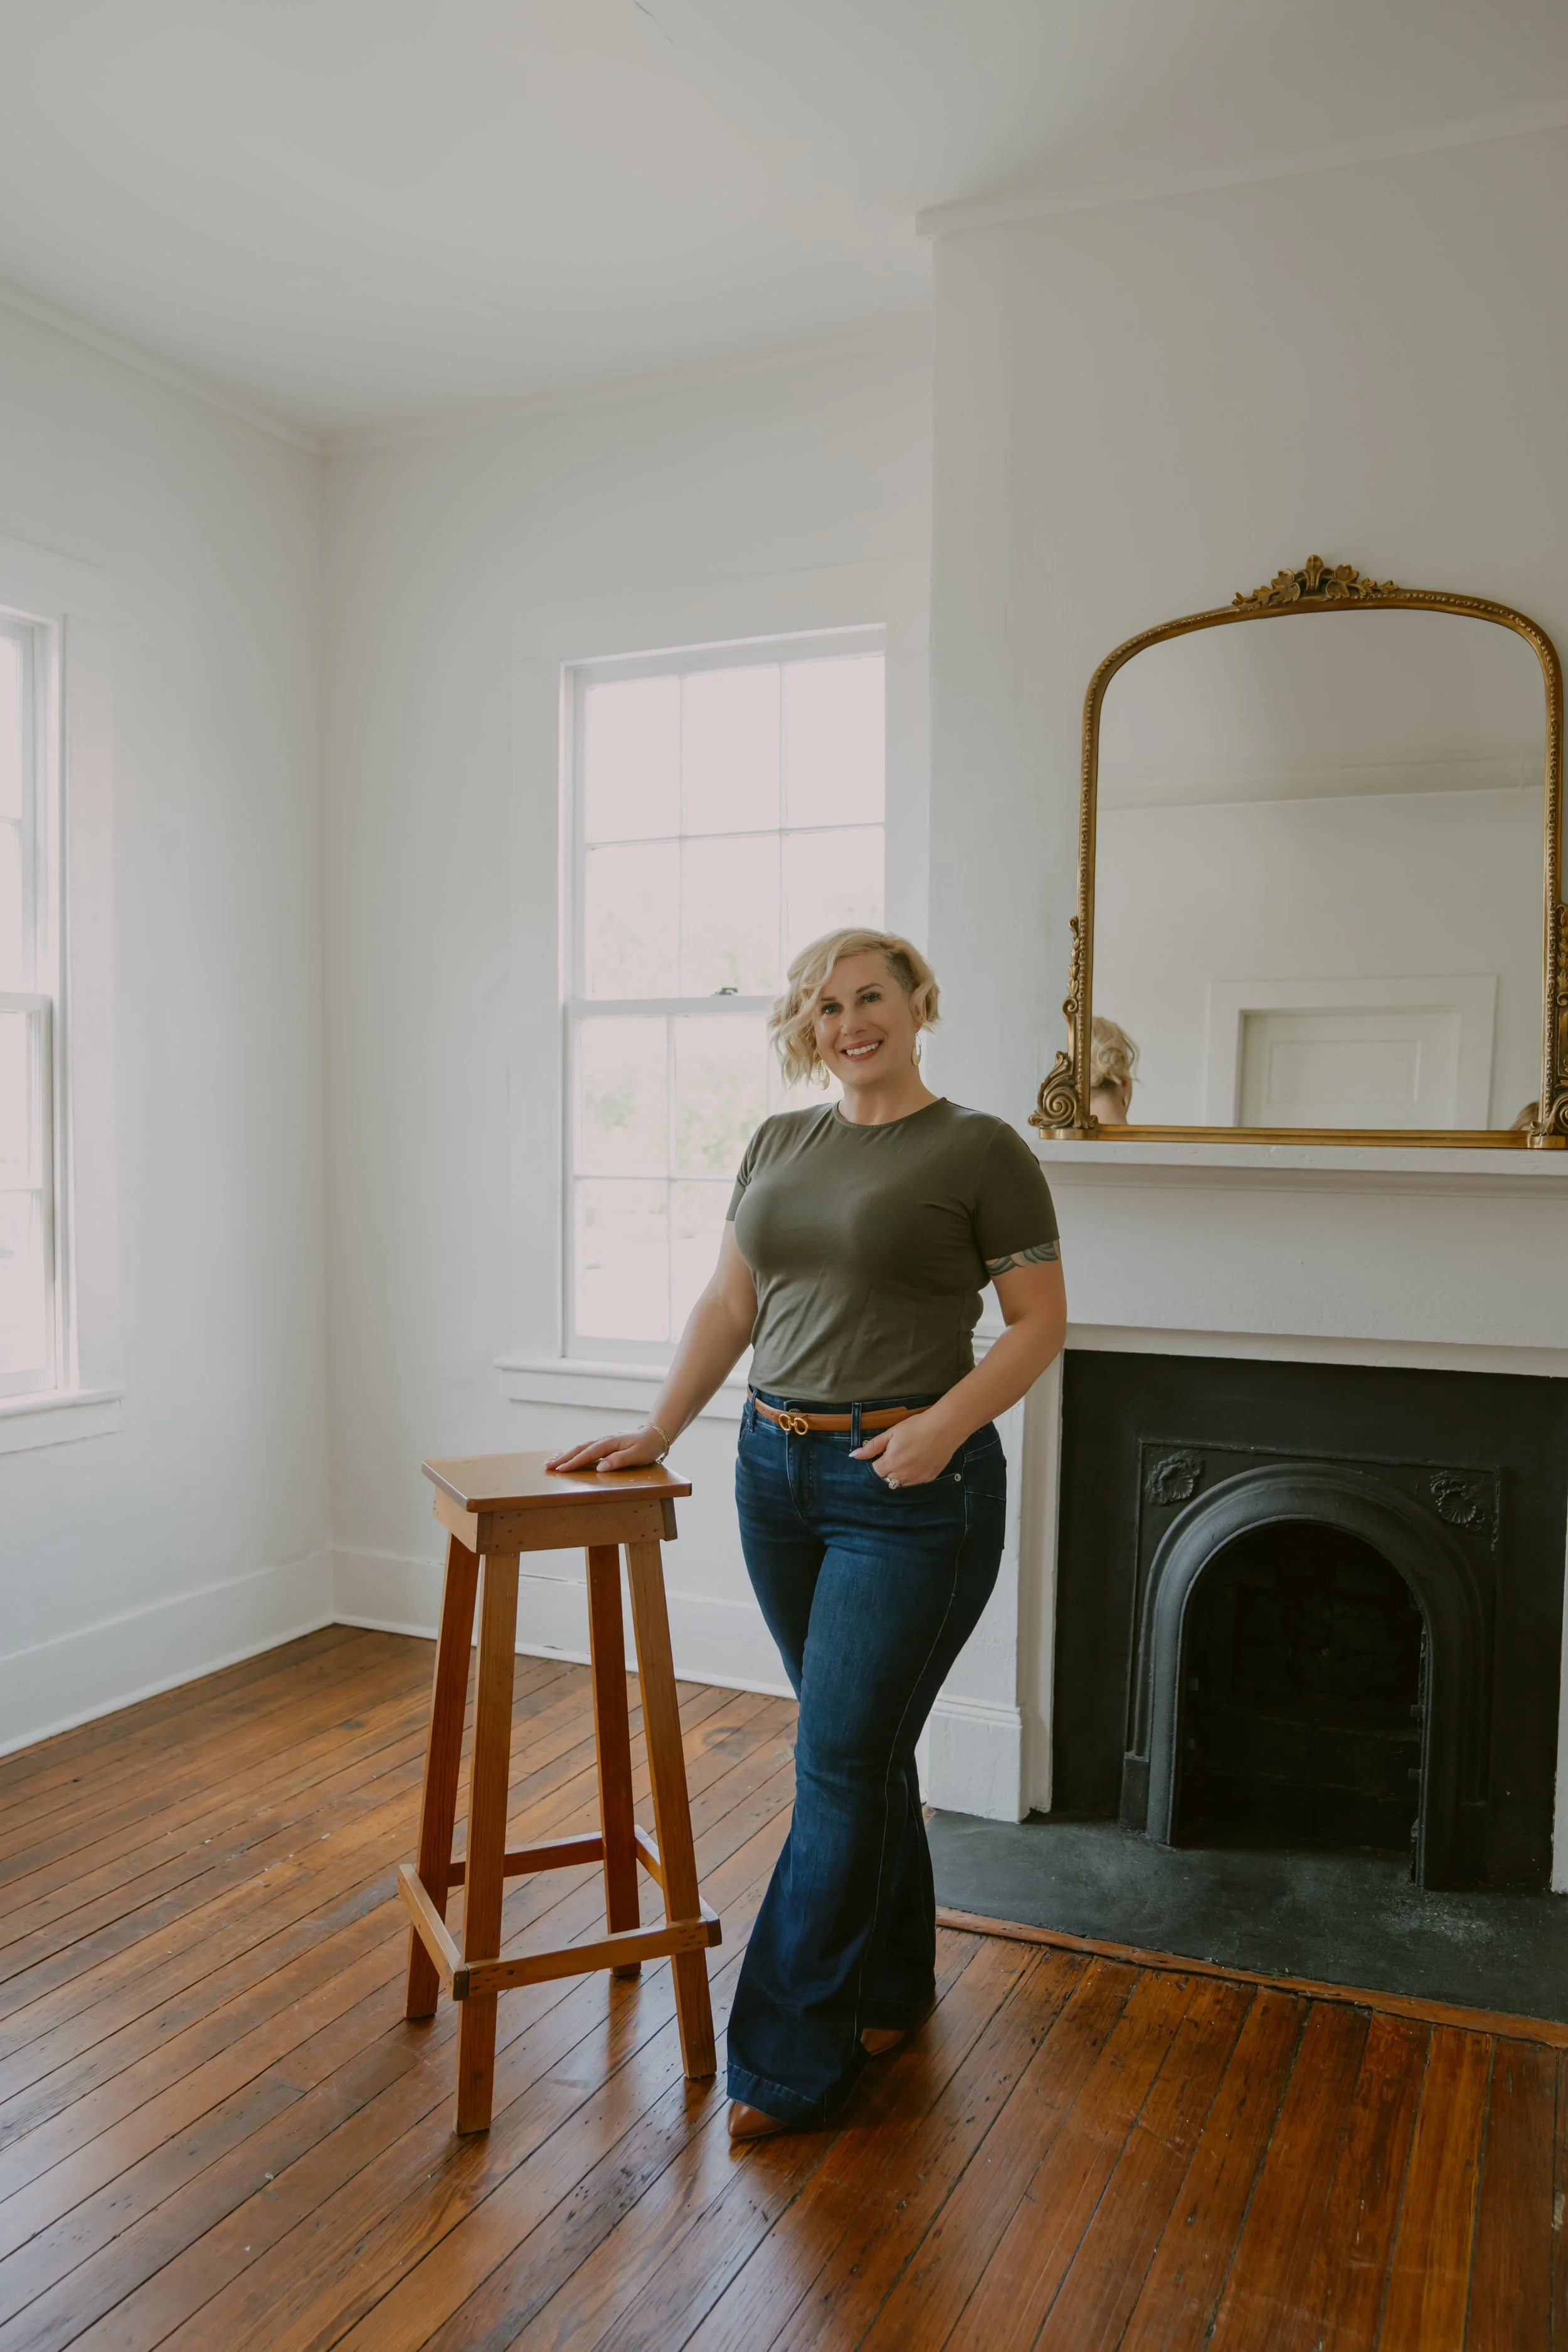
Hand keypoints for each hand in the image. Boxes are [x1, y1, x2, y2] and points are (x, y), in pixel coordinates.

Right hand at [545, 1426, 667, 1473]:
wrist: (654, 1435)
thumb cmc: (647, 1447)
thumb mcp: (637, 1455)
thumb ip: (618, 1461)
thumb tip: (599, 1467)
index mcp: (609, 1443)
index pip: (588, 1453)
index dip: (574, 1462)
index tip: (561, 1470)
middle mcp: (603, 1440)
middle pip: (579, 1448)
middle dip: (563, 1458)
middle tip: (547, 1466)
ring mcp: (602, 1441)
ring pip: (580, 1447)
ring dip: (565, 1454)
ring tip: (550, 1462)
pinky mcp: (603, 1444)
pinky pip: (585, 1448)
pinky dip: (573, 1453)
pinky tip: (566, 1456)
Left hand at [850, 1412, 958, 1488]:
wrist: (944, 1428)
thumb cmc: (917, 1426)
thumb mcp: (892, 1433)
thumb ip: (872, 1446)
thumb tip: (854, 1455)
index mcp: (891, 1463)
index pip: (874, 1472)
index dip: (876, 1463)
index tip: (881, 1455)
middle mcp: (902, 1475)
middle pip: (886, 1480)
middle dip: (886, 1471)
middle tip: (895, 1455)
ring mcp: (916, 1479)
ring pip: (900, 1483)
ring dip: (899, 1475)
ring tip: (907, 1457)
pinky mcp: (928, 1478)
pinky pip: (915, 1482)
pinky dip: (912, 1475)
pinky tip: (918, 1461)